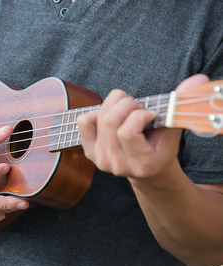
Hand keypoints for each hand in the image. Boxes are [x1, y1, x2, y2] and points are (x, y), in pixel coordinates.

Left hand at [77, 74, 209, 180]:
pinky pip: (84, 122)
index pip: (127, 132)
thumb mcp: (173, 131)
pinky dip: (97, 111)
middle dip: (126, 104)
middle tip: (137, 106)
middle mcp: (117, 165)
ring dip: (114, 104)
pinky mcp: (89, 152)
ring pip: (99, 118)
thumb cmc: (160, 148)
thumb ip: (180, 107)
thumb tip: (196, 79)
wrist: (146, 171)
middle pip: (110, 121)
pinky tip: (110, 114)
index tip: (149, 113)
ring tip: (127, 108)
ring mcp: (101, 160)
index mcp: (140, 164)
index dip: (138, 115)